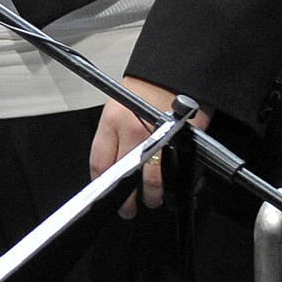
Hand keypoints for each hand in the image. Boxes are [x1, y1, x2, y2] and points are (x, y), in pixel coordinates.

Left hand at [89, 75, 207, 215]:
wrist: (173, 71)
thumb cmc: (144, 89)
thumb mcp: (118, 108)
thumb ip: (114, 137)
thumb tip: (113, 168)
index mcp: (112, 122)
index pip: (100, 162)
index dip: (101, 184)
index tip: (104, 194)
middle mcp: (133, 131)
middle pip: (124, 175)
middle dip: (126, 199)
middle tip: (128, 209)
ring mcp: (158, 137)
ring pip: (151, 178)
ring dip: (151, 195)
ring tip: (152, 201)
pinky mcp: (181, 139)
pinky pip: (175, 168)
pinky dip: (173, 181)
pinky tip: (171, 187)